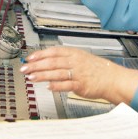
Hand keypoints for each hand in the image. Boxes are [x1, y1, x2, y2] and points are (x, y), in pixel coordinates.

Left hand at [19, 46, 137, 104]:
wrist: (112, 78)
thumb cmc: (96, 69)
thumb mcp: (80, 58)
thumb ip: (65, 59)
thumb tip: (47, 61)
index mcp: (73, 53)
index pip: (53, 51)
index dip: (39, 54)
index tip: (29, 58)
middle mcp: (74, 62)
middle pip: (51, 62)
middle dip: (36, 65)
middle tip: (25, 69)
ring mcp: (78, 73)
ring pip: (56, 73)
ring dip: (42, 75)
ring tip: (31, 78)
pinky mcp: (81, 85)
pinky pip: (66, 85)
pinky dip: (56, 86)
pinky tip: (48, 87)